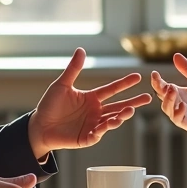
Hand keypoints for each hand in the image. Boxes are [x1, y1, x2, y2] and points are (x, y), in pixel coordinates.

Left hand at [28, 48, 153, 155]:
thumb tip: (81, 50)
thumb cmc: (49, 106)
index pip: (112, 89)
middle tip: (148, 98)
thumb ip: (73, 69)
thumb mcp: (62, 85)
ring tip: (130, 111)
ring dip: (121, 116)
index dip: (124, 84)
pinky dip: (104, 129)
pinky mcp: (87, 137)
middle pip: (118, 106)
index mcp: (91, 98)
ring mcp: (93, 125)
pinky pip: (98, 134)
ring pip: (111, 120)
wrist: (38, 126)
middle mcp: (95, 111)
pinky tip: (109, 124)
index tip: (138, 77)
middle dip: (133, 102)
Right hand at [150, 53, 186, 139]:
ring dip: (168, 99)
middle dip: (159, 89)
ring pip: (167, 108)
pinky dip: (178, 111)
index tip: (154, 73)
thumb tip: (175, 54)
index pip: (162, 86)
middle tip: (160, 81)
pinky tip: (182, 104)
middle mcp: (175, 103)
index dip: (157, 81)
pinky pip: (178, 118)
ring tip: (172, 89)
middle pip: (161, 96)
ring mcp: (179, 114)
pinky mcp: (186, 123)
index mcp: (176, 93)